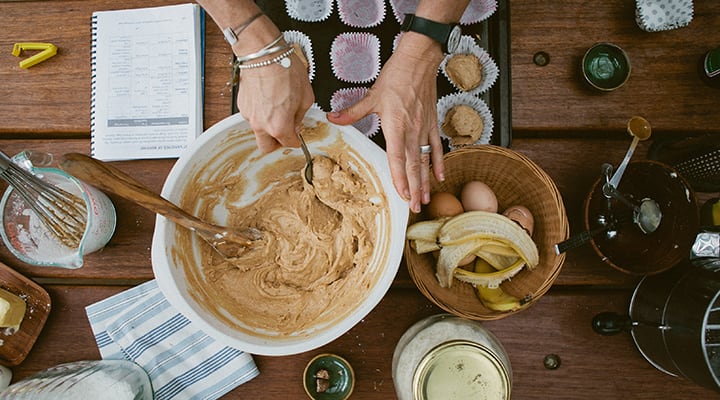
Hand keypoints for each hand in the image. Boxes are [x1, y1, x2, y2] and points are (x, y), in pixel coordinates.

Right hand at [236, 51, 314, 151]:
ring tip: (278, 108)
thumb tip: (297, 123)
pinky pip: (252, 116)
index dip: (296, 141)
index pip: (289, 143)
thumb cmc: (284, 70)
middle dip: (276, 143)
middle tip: (285, 133)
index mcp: (279, 126)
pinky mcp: (242, 105)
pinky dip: (260, 113)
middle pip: (266, 147)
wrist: (263, 54)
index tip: (297, 137)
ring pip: (258, 130)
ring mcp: (249, 116)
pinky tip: (268, 99)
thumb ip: (301, 115)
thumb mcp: (306, 96)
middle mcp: (261, 125)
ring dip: (268, 126)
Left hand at [327, 35, 445, 213]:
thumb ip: (353, 112)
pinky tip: (440, 177)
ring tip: (426, 199)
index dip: (400, 177)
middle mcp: (412, 130)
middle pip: (414, 165)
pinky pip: (436, 147)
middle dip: (414, 188)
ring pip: (426, 160)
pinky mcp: (432, 122)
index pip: (397, 157)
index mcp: (396, 125)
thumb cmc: (396, 76)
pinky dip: (438, 162)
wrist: (419, 60)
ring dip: (426, 181)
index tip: (402, 195)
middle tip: (415, 208)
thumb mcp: (372, 95)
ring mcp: (424, 127)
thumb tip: (332, 118)